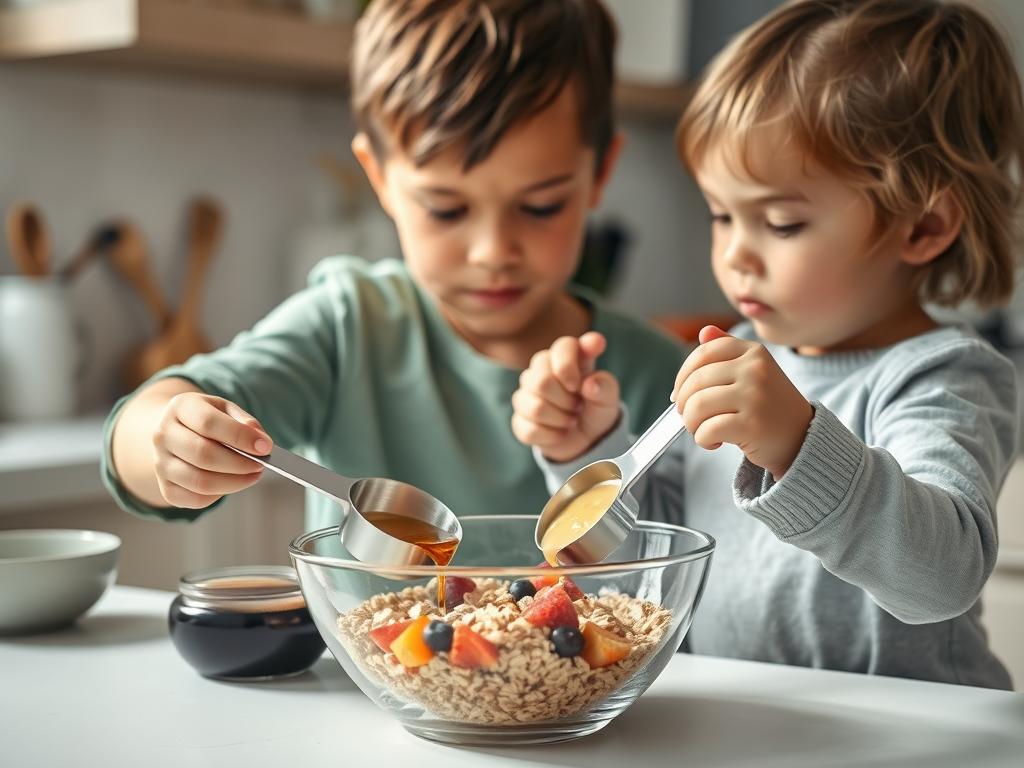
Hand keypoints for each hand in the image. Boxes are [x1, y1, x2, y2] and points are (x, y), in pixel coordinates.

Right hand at [152, 393, 272, 507]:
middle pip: (203, 455)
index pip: (208, 423)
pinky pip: (196, 499)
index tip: (265, 447)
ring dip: (234, 482)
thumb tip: (261, 441)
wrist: (174, 432)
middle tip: (260, 464)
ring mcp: (160, 464)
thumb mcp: (225, 409)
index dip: (240, 436)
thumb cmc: (207, 419)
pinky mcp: (166, 488)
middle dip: (239, 463)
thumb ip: (245, 422)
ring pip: (200, 482)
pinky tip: (231, 483)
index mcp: (180, 407)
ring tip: (252, 475)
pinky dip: (219, 495)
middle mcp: (163, 435)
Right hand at [511, 332, 621, 461]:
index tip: (579, 384)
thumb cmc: (596, 407)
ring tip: (571, 419)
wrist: (587, 438)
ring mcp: (526, 394)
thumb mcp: (608, 398)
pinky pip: (530, 430)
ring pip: (536, 408)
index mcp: (567, 355)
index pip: (563, 346)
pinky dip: (552, 436)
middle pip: (542, 381)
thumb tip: (590, 384)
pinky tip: (560, 433)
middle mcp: (541, 369)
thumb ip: (605, 386)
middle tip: (579, 406)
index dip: (568, 366)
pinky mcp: (520, 420)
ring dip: (561, 419)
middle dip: (567, 400)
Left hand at [671, 325, 812, 479]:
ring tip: (702, 430)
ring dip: (691, 424)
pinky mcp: (752, 425)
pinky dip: (703, 440)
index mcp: (753, 352)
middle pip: (695, 382)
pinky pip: (707, 430)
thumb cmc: (769, 406)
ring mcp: (755, 396)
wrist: (801, 439)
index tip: (680, 394)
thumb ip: (728, 350)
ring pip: (697, 406)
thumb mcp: (754, 371)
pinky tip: (715, 442)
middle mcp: (755, 369)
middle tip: (691, 418)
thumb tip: (704, 332)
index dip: (683, 376)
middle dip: (684, 405)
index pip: (702, 354)